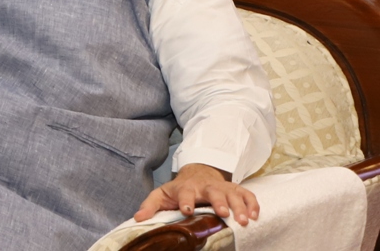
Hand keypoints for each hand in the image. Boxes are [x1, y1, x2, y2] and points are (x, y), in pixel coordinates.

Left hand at [135, 163, 259, 225]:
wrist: (197, 173)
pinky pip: (247, 195)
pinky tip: (255, 216)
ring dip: (239, 206)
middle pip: (214, 192)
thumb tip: (138, 218)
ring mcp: (223, 187)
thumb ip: (150, 206)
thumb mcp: (161, 195)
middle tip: (223, 213)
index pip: (185, 193)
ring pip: (233, 194)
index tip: (187, 210)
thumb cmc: (178, 189)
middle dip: (219, 202)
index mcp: (186, 188)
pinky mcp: (235, 189)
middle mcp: (206, 186)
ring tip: (244, 220)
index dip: (185, 201)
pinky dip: (253, 204)